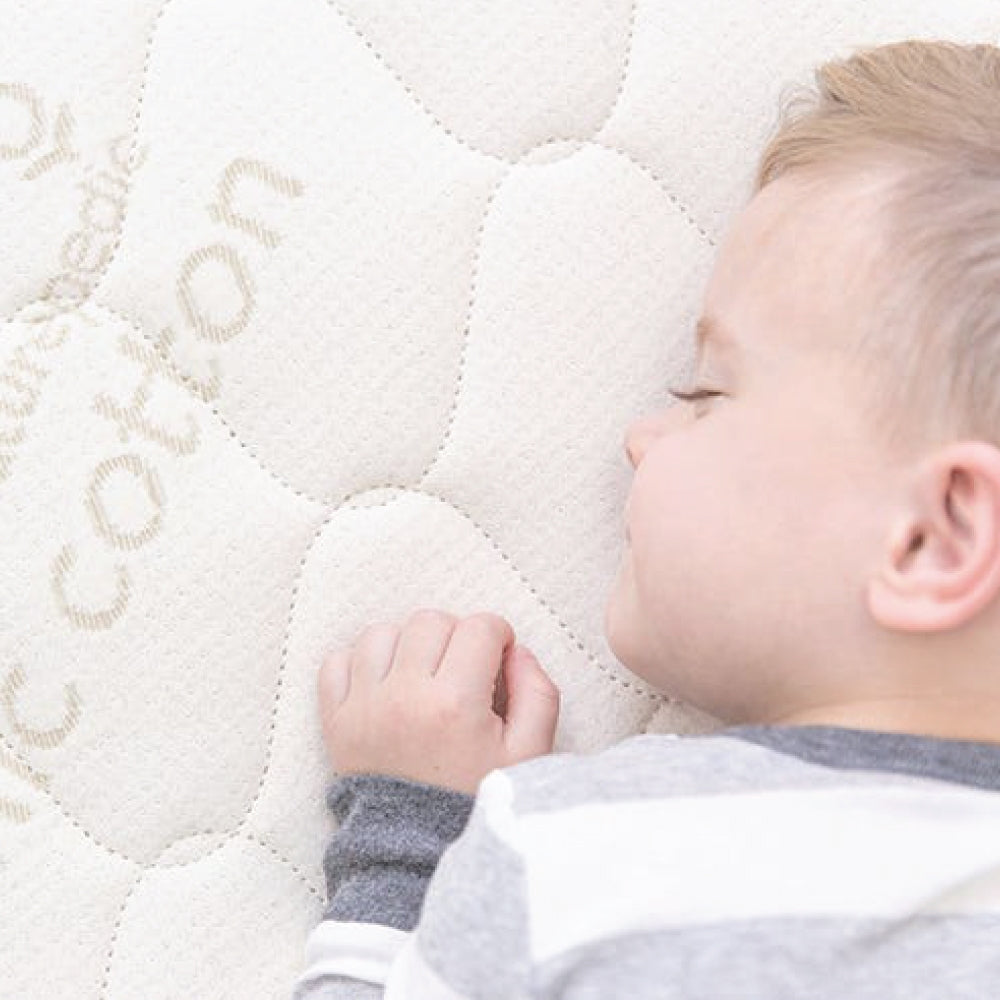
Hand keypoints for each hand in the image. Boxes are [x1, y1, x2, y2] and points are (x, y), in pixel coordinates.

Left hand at [318, 608, 560, 795]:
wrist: (415, 855)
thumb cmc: (475, 803)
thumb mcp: (529, 757)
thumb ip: (538, 694)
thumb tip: (518, 651)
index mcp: (456, 704)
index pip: (480, 627)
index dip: (498, 637)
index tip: (498, 661)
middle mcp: (406, 696)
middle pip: (431, 621)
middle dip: (456, 635)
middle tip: (464, 670)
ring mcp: (364, 706)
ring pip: (382, 632)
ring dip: (407, 644)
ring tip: (423, 674)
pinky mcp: (336, 720)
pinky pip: (337, 661)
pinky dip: (359, 662)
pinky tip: (384, 682)